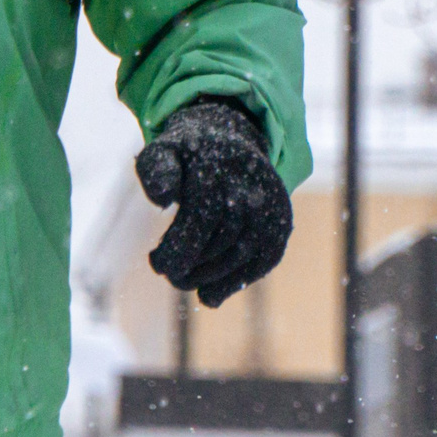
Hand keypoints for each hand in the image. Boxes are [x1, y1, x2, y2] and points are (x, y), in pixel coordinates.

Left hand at [138, 99, 291, 307]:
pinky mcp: (281, 221)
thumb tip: (163, 197)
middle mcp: (252, 183)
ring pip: (244, 254)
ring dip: (211, 278)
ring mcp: (271, 203)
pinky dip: (236, 282)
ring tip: (183, 282)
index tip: (157, 263)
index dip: (179, 248)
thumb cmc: (188, 157)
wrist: (230, 141)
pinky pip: (264, 260)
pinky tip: (209, 296)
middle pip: (224, 238)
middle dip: (192, 266)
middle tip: (169, 276)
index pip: (202, 217)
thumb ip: (155, 169)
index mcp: (221, 165)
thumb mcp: (163, 152)